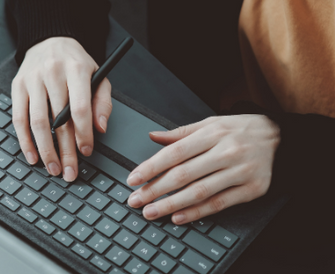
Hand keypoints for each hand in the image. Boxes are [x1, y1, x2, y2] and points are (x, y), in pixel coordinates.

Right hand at [11, 37, 111, 181]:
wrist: (50, 40)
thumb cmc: (75, 63)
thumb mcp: (98, 76)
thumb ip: (102, 102)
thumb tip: (99, 129)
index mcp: (76, 69)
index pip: (79, 108)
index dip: (83, 134)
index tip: (86, 152)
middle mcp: (52, 73)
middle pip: (58, 120)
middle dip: (65, 150)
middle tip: (69, 171)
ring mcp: (32, 80)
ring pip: (37, 122)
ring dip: (45, 149)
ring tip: (52, 168)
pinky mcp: (17, 87)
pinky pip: (18, 119)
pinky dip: (25, 141)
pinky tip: (32, 156)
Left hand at [126, 115, 279, 223]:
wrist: (280, 137)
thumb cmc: (239, 130)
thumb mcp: (210, 123)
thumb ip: (180, 133)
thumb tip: (152, 136)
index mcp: (212, 134)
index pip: (174, 153)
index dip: (151, 167)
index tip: (133, 179)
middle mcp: (226, 152)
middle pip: (183, 175)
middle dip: (155, 190)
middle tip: (136, 200)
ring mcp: (240, 171)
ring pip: (200, 192)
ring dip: (171, 204)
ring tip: (151, 212)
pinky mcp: (252, 189)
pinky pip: (220, 203)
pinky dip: (197, 212)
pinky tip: (178, 217)